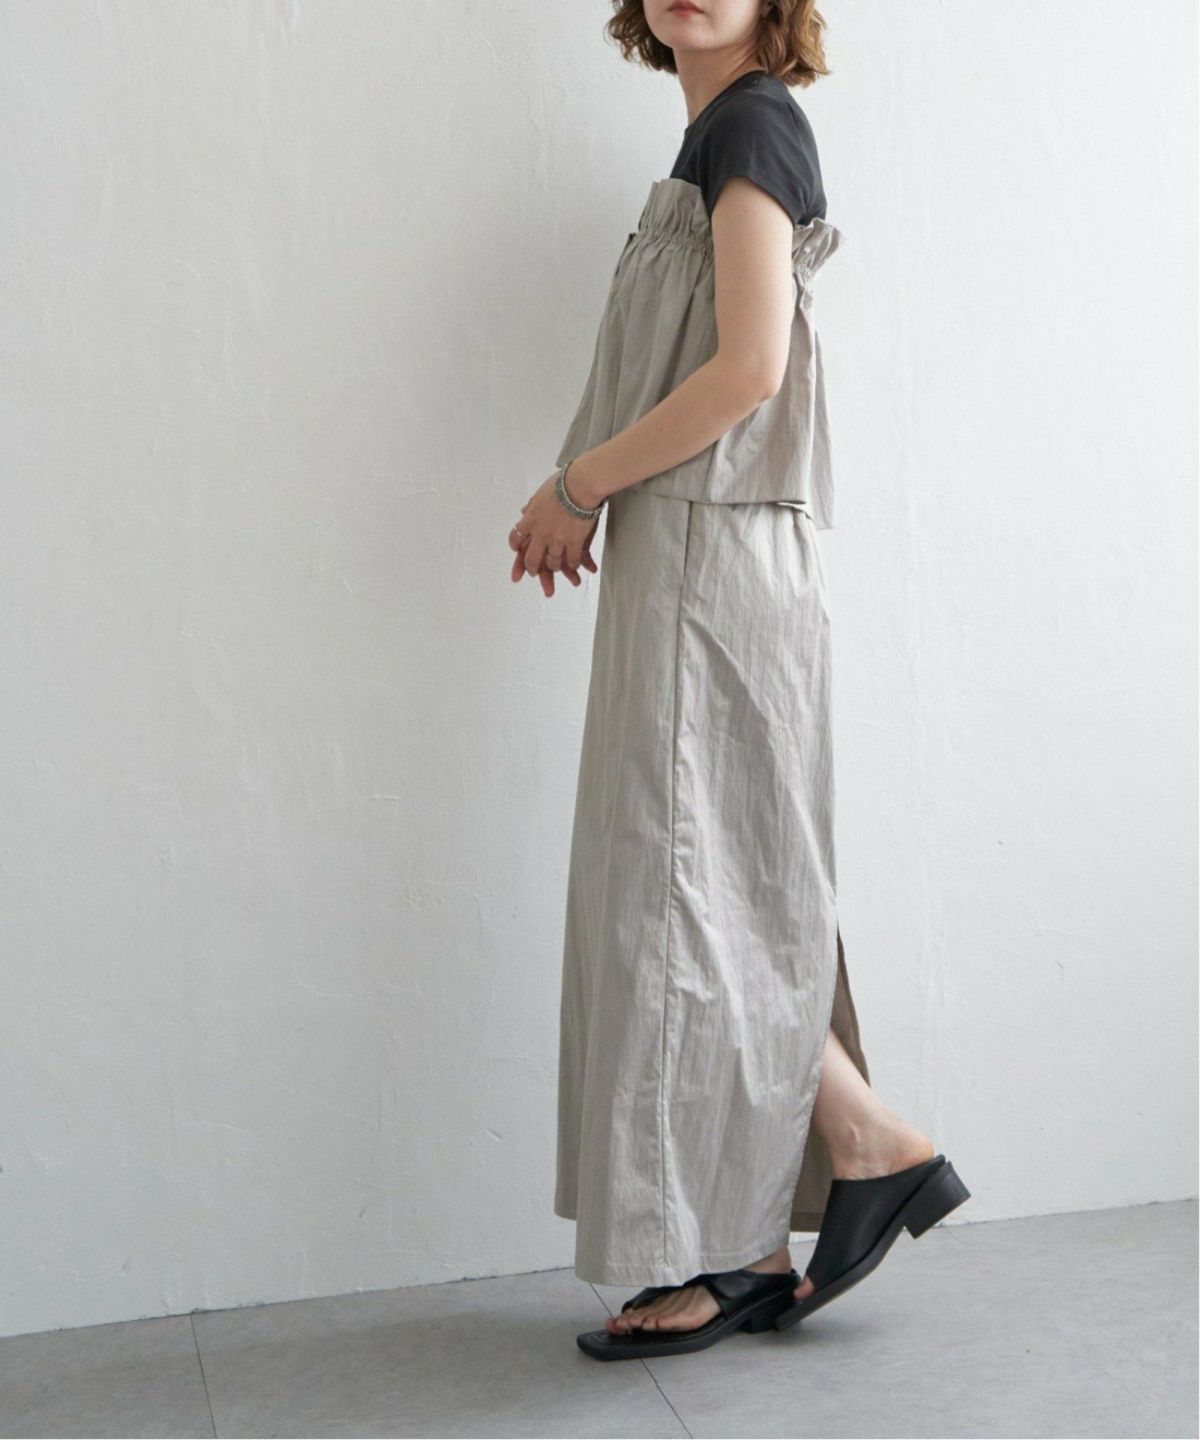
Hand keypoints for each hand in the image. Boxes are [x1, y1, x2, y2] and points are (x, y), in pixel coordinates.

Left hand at [507, 471, 600, 597]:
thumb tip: (525, 510)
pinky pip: (572, 560)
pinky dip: (572, 564)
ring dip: (553, 567)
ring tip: (555, 568)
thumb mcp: (540, 493)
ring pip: (552, 563)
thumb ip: (532, 505)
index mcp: (530, 519)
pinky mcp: (574, 542)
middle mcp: (541, 533)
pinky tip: (574, 565)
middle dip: (531, 568)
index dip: (516, 546)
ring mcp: (557, 540)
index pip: (516, 538)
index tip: (517, 549)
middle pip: (531, 559)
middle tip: (533, 571)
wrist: (580, 485)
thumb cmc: (562, 484)